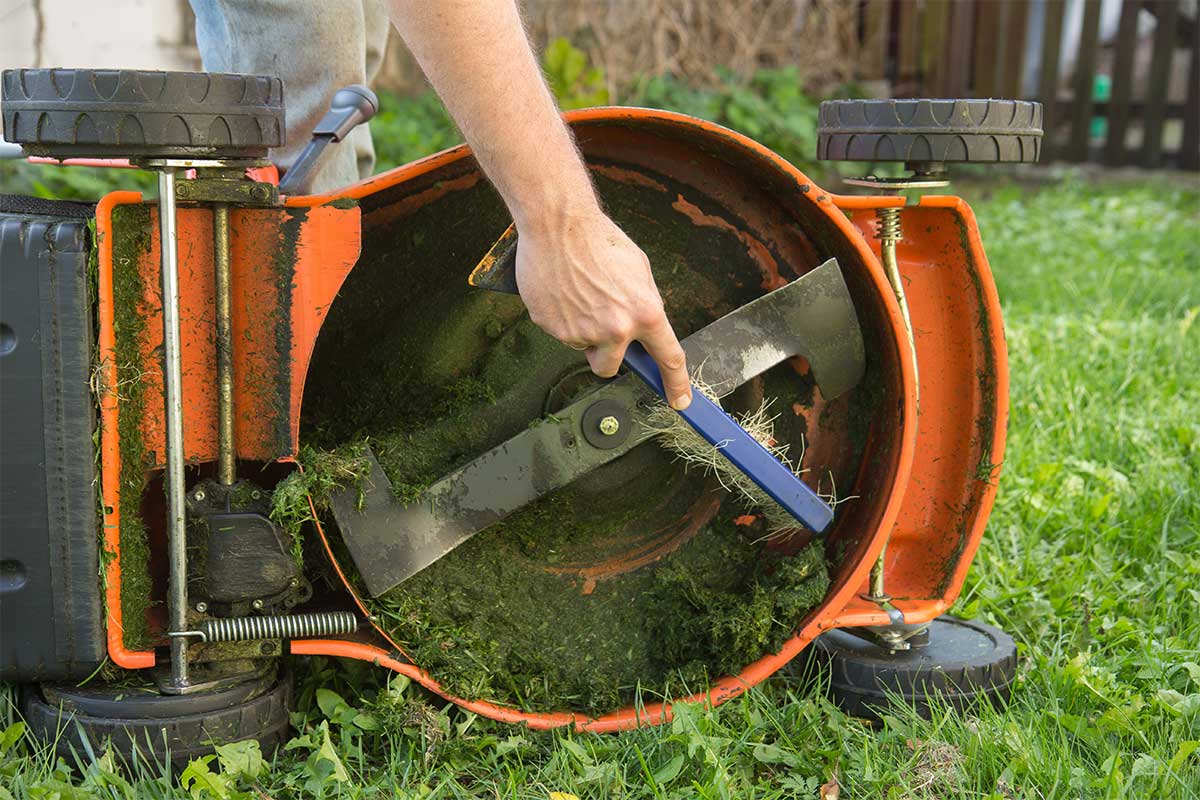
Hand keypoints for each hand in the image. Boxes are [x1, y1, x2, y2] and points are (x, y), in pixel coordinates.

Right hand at [514, 207, 692, 409]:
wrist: (558, 224)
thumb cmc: (599, 240)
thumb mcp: (638, 270)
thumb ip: (644, 304)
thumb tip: (643, 326)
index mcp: (644, 312)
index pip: (668, 358)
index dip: (676, 384)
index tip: (680, 401)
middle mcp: (615, 328)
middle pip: (609, 367)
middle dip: (605, 355)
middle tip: (598, 328)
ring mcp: (581, 331)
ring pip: (582, 346)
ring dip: (581, 329)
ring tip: (578, 292)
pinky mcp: (552, 327)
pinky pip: (559, 332)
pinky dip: (560, 317)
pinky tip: (561, 290)